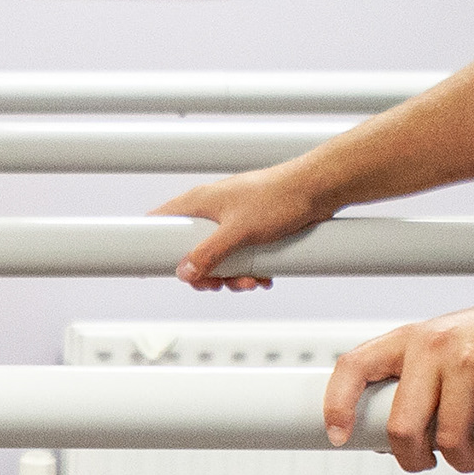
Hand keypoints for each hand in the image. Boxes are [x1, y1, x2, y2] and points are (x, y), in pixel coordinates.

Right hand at [155, 167, 327, 290]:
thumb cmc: (278, 197)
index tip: (163, 268)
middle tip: (218, 284)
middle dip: (206, 273)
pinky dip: (249, 270)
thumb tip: (185, 272)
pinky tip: (261, 276)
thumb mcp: (237, 232)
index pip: (161, 220)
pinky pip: (240, 256)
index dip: (156, 246)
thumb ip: (208, 253)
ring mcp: (232, 220)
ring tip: (250, 281)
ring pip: (218, 257)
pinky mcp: (251, 229)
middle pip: (191, 249)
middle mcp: (213, 210)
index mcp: (200, 202)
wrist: (317, 190)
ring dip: (232, 276)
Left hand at [326, 283, 473, 471]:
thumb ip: (421, 377)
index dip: (338, 404)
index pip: (354, 367)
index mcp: (413, 339)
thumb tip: (392, 437)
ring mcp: (473, 363)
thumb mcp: (450, 342)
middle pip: (401, 427)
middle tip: (428, 464)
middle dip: (413, 460)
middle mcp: (436, 347)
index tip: (340, 436)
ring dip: (464, 463)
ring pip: (449, 442)